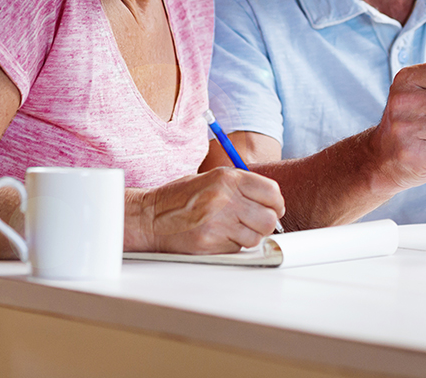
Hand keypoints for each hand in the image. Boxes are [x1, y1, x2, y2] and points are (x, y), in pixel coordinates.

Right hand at [136, 167, 283, 253]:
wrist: (149, 217)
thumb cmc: (179, 198)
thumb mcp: (211, 179)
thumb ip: (241, 187)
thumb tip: (272, 201)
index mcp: (228, 178)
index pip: (272, 192)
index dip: (276, 204)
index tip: (273, 209)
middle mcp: (225, 198)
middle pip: (269, 218)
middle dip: (266, 223)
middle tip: (255, 223)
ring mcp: (218, 222)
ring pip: (256, 237)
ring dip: (249, 237)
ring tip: (232, 229)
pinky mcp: (210, 243)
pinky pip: (237, 248)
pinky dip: (233, 246)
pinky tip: (218, 237)